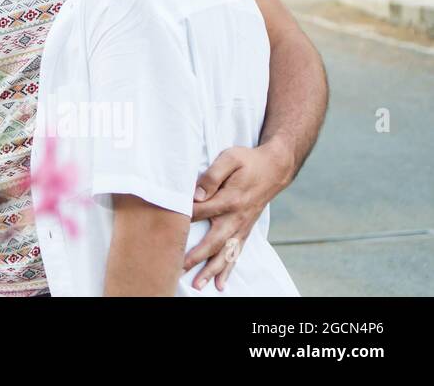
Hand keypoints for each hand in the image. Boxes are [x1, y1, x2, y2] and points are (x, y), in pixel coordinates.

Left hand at [185, 140, 293, 290]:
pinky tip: (220, 283)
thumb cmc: (248, 161)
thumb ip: (212, 176)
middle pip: (214, 241)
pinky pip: (236, 254)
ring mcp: (242, 227)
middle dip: (196, 257)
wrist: (274, 168)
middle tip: (179, 269)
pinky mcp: (245, 230)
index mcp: (231, 199)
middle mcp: (237, 217)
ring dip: (211, 270)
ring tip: (197, 284)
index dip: (185, 218)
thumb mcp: (230, 158)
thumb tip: (197, 194)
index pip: (202, 211)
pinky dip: (228, 269)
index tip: (168, 226)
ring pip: (225, 253)